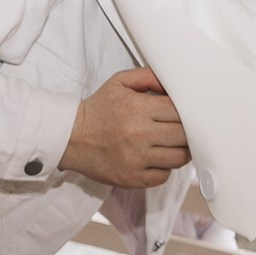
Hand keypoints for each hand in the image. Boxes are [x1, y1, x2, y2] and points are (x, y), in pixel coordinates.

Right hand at [59, 67, 188, 187]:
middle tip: (178, 130)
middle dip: (185, 132)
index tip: (180, 114)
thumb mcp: (119, 83)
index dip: (185, 112)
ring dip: (178, 151)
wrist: (70, 137)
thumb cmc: (97, 110)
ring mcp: (136, 159)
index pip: (179, 111)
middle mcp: (139, 134)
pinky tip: (154, 159)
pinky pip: (163, 176)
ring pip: (178, 158)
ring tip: (170, 145)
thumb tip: (173, 83)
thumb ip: (148, 76)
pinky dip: (163, 169)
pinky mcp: (132, 178)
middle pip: (183, 136)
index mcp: (137, 108)